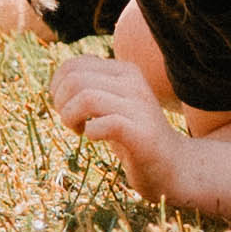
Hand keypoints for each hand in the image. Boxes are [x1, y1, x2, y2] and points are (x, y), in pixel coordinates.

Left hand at [50, 50, 185, 201]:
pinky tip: (94, 138)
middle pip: (75, 79)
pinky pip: (105, 124)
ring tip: (78, 130)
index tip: (66, 108)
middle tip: (71, 123)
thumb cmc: (133, 136)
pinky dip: (90, 132)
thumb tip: (58, 80)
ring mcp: (139, 107)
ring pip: (86, 97)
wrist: (173, 167)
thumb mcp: (113, 103)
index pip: (74, 65)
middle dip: (61, 104)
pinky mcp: (141, 134)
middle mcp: (133, 83)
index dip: (57, 88)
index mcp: (125, 71)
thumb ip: (93, 86)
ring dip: (70, 117)